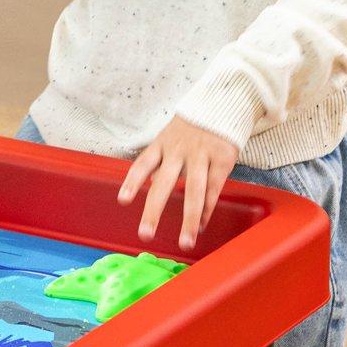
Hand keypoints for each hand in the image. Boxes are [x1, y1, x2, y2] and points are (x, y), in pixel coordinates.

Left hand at [118, 117, 238, 252]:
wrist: (223, 104)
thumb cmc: (192, 127)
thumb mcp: (170, 138)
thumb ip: (160, 161)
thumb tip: (148, 185)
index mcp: (162, 144)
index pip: (142, 164)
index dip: (132, 182)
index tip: (123, 200)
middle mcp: (179, 151)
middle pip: (164, 184)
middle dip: (153, 211)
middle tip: (145, 234)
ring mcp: (201, 155)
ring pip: (194, 192)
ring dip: (189, 220)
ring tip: (185, 242)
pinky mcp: (222, 160)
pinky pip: (213, 190)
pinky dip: (207, 210)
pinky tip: (201, 226)